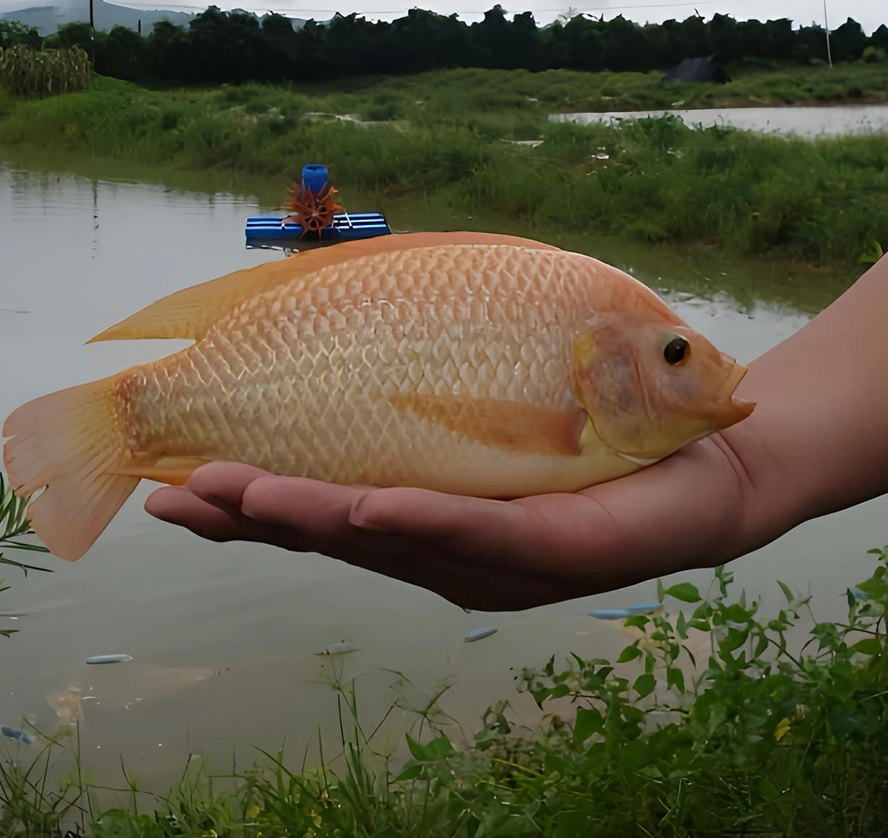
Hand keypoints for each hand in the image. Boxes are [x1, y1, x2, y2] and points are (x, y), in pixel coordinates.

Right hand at [144, 422, 770, 610]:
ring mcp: (502, 558)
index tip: (175, 482)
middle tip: (178, 494)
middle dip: (258, 515)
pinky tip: (370, 507)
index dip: (252, 504)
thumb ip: (442, 394)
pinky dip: (423, 520)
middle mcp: (454, 550)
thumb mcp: (506, 404)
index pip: (328, 511)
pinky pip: (481, 532)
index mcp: (432, 520)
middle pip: (340, 534)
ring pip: (393, 539)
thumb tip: (367, 329)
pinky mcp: (558, 550)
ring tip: (243, 493)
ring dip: (315, 516)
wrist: (713, 460)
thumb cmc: (602, 427)